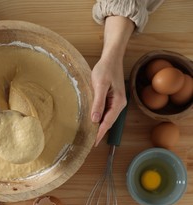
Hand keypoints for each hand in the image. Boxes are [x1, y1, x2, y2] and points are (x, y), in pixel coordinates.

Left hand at [91, 16, 133, 145]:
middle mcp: (119, 104)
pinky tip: (91, 121)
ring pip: (106, 118)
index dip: (100, 133)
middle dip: (99, 132)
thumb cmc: (106, 69)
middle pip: (108, 122)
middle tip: (88, 143)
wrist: (111, 58)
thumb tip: (95, 119)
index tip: (93, 143)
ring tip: (88, 135)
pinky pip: (104, 111)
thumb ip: (98, 102)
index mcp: (118, 103)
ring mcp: (115, 102)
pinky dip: (98, 118)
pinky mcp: (111, 99)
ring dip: (98, 126)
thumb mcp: (100, 85)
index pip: (107, 122)